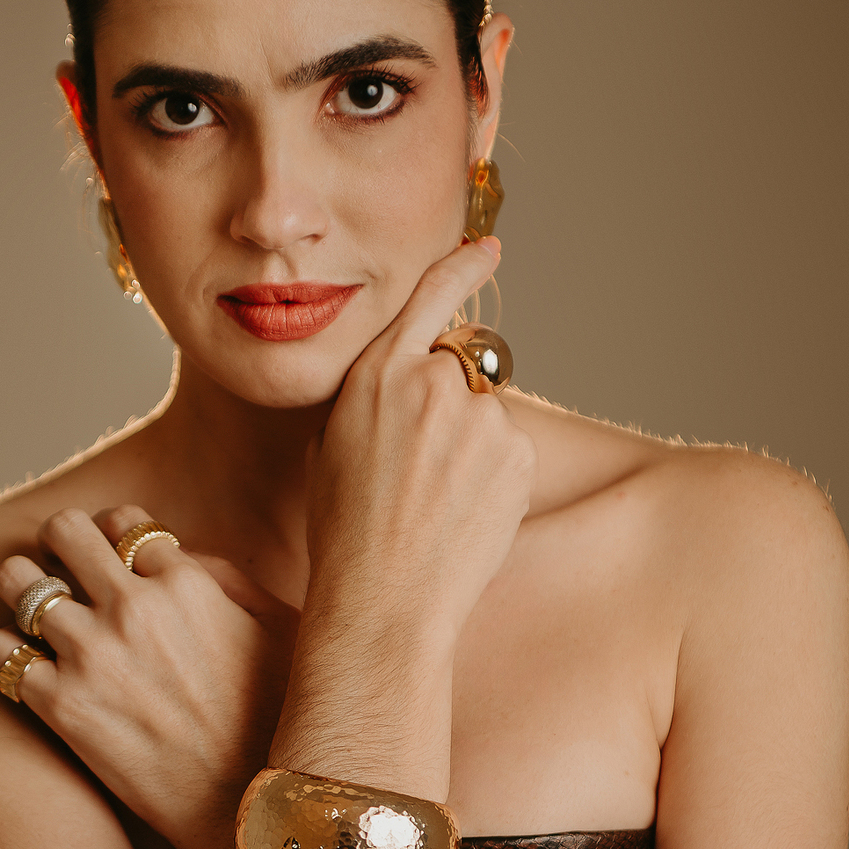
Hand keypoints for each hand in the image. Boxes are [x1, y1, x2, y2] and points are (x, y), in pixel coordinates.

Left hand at [0, 505, 298, 848]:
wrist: (251, 814)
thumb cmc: (279, 723)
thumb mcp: (281, 630)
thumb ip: (228, 580)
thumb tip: (179, 556)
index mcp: (187, 582)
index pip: (123, 520)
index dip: (112, 534)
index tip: (110, 558)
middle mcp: (133, 607)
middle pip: (60, 531)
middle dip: (57, 546)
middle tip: (62, 573)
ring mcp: (92, 655)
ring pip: (15, 581)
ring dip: (21, 593)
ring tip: (35, 618)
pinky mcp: (62, 708)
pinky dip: (4, 656)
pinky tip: (28, 671)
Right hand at [268, 239, 537, 801]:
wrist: (383, 600)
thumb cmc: (342, 531)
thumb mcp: (332, 444)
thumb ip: (376, 397)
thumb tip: (412, 385)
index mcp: (378, 373)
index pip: (430, 299)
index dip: (462, 268)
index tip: (489, 248)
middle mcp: (434, 383)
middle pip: (461, 369)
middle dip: (450, 405)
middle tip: (421, 469)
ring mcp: (481, 418)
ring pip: (486, 415)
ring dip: (470, 446)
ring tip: (434, 504)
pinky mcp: (516, 456)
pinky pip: (508, 453)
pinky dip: (491, 478)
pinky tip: (460, 518)